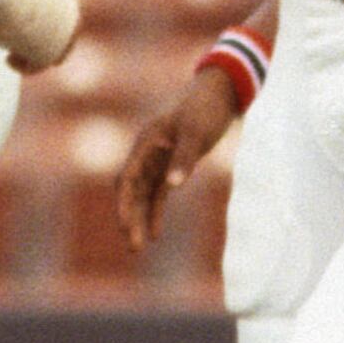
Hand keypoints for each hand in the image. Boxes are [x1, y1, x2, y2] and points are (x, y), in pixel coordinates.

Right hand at [118, 66, 243, 249]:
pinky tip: (157, 234)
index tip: (125, 225)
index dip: (125, 203)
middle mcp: (146, 154)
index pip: (128, 178)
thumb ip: (184, 159)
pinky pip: (158, 193)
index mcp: (146, 144)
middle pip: (132, 191)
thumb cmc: (205, 110)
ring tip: (137, 248)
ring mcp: (157, 160)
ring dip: (140, 219)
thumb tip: (172, 185)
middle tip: (133, 247)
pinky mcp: (170, 165)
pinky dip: (156, 212)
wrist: (219, 94)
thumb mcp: (197, 134)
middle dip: (130, 218)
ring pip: (143, 195)